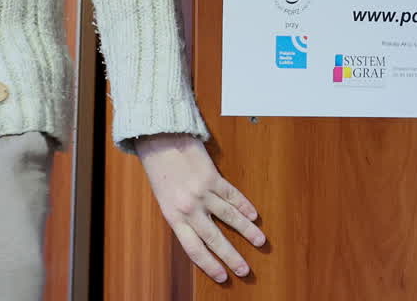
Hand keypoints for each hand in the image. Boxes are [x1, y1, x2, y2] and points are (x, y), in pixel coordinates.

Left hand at [133, 133, 265, 282]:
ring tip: (259, 241)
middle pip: (215, 239)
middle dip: (232, 257)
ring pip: (230, 218)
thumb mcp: (164, 198)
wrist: (157, 139)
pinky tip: (253, 215)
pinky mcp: (212, 176)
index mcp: (173, 216)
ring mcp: (201, 192)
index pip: (194, 249)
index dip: (210, 265)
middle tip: (245, 269)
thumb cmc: (159, 169)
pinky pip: (232, 195)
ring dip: (247, 231)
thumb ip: (182, 216)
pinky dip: (244, 206)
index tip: (223, 276)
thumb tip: (200, 233)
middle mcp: (189, 208)